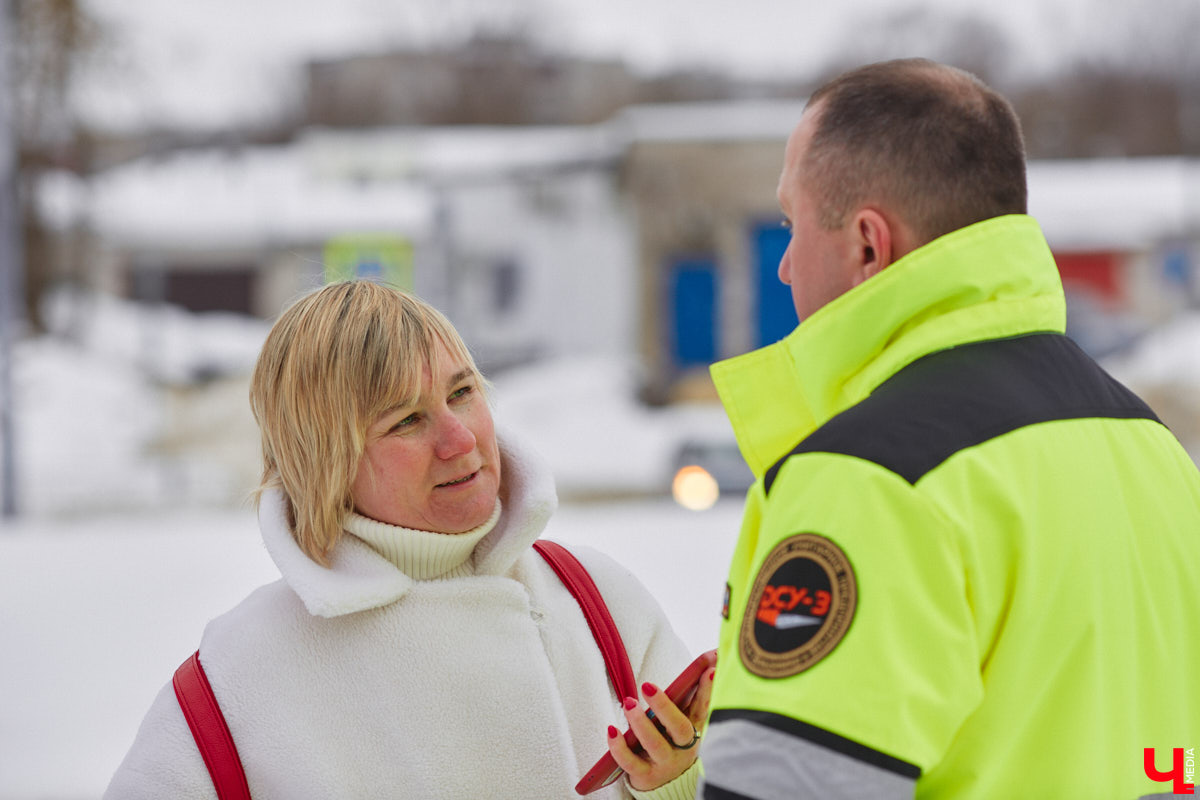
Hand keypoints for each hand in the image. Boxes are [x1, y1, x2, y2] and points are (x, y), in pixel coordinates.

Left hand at [606, 652, 716, 790]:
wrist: (668, 784)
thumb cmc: (673, 741)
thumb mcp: (684, 720)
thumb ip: (692, 696)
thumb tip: (708, 663)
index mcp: (695, 730)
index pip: (703, 707)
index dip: (708, 690)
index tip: (709, 671)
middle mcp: (684, 748)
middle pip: (680, 728)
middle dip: (664, 706)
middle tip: (647, 686)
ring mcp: (666, 764)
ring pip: (655, 744)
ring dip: (640, 723)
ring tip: (628, 703)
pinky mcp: (646, 776)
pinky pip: (631, 762)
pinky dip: (619, 747)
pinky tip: (612, 730)